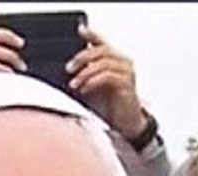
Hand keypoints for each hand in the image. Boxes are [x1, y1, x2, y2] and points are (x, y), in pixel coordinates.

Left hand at [66, 26, 146, 140]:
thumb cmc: (110, 106)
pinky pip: (108, 77)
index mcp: (115, 60)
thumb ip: (85, 74)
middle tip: (69, 68)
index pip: (103, 42)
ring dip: (85, 73)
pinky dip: (93, 82)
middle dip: (82, 57)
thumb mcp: (92, 86)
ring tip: (74, 84)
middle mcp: (123, 63)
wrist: (124, 124)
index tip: (80, 30)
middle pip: (102, 50)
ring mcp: (127, 73)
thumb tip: (70, 67)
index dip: (92, 34)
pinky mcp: (128, 85)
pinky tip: (85, 89)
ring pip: (104, 63)